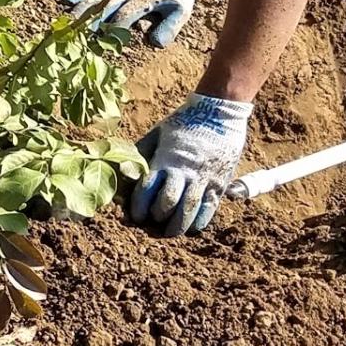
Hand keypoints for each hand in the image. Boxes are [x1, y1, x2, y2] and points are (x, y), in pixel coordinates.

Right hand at [67, 0, 195, 47]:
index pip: (125, 15)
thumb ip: (170, 27)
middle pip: (105, 5)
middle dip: (91, 20)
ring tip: (69, 20)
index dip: (114, 29)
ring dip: (82, 7)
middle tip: (77, 33)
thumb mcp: (181, 11)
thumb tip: (155, 43)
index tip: (103, 42)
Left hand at [129, 92, 251, 237]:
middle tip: (152, 224)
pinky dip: (201, 220)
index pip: (148, 189)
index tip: (135, 216)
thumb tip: (124, 167)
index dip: (140, 206)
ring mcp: (204, 178)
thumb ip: (143, 151)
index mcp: (166, 159)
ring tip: (170, 233)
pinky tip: (194, 227)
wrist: (219, 112)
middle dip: (158, 217)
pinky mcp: (220, 182)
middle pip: (168, 203)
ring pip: (189, 209)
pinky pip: (210, 207)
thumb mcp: (160, 132)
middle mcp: (185, 171)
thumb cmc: (185, 120)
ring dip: (179, 225)